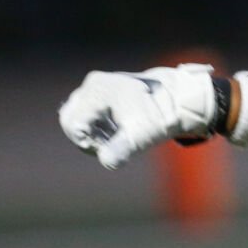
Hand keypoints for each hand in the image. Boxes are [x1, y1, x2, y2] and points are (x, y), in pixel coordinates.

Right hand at [59, 64, 220, 169]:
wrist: (179, 100)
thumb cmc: (160, 116)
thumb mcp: (142, 135)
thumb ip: (122, 149)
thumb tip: (107, 162)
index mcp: (98, 92)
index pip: (72, 122)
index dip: (83, 142)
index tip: (102, 151)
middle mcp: (93, 85)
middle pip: (69, 118)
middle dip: (84, 137)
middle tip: (106, 148)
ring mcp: (96, 86)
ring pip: (77, 114)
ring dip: (89, 132)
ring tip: (114, 140)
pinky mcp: (101, 91)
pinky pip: (87, 111)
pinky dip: (95, 125)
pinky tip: (115, 133)